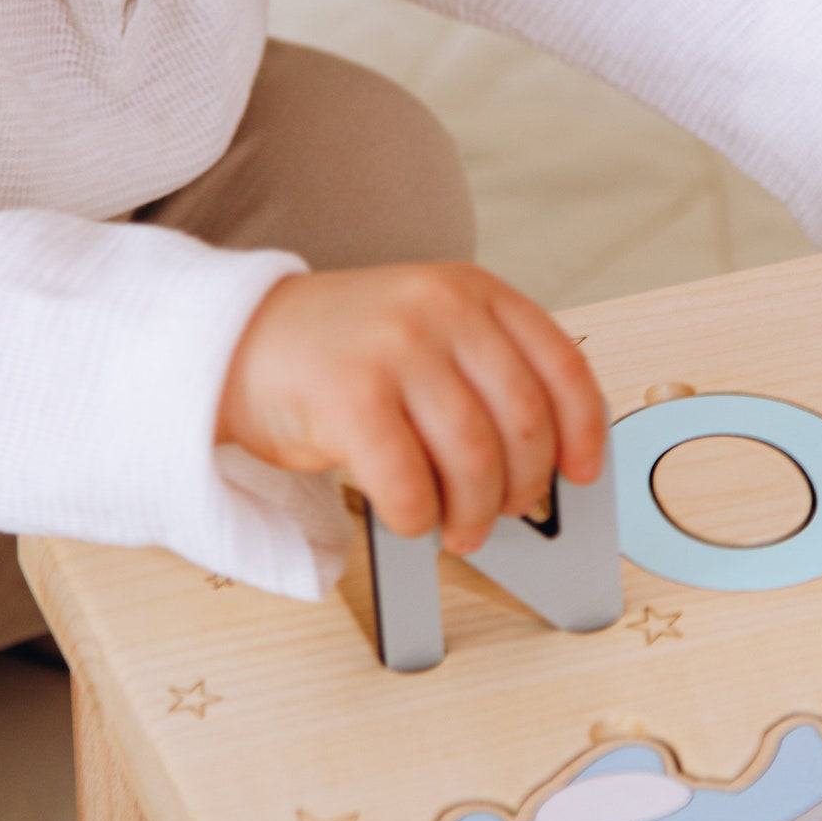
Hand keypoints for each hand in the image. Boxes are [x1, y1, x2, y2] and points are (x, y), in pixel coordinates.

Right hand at [214, 262, 608, 554]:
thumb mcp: (431, 332)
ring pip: (474, 458)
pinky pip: (409, 483)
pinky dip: (417, 517)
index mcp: (474, 292)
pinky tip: (409, 519)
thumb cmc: (343, 352)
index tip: (581, 473)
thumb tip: (551, 459)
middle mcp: (441, 311)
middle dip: (524, 485)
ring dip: (473, 512)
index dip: (584, 431)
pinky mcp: (348, 396)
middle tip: (506, 511)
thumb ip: (489, 373)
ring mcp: (394, 349)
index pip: (561, 366)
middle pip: (524, 421)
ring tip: (459, 528)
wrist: (237, 340)